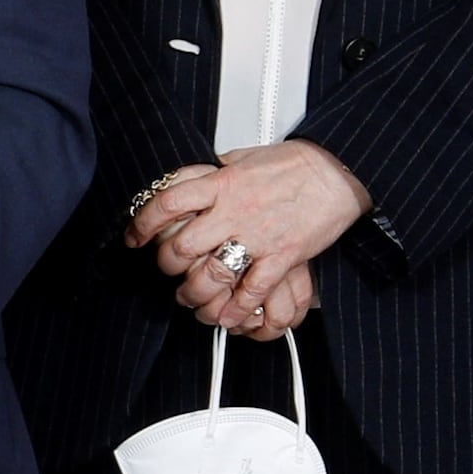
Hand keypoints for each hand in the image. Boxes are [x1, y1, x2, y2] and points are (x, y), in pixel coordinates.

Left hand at [134, 142, 365, 343]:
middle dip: (167, 266)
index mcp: (220, 183)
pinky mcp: (283, 256)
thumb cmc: (294, 163)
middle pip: (182, 246)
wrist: (337, 170)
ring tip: (190, 297)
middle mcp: (234, 211)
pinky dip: (236, 309)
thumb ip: (214, 173)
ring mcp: (258, 236)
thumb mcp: (243, 158)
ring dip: (194, 293)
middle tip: (167, 271)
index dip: (142, 224)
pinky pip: (253, 291)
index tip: (135, 237)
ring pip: (211, 274)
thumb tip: (189, 178)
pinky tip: (226, 315)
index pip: (167, 204)